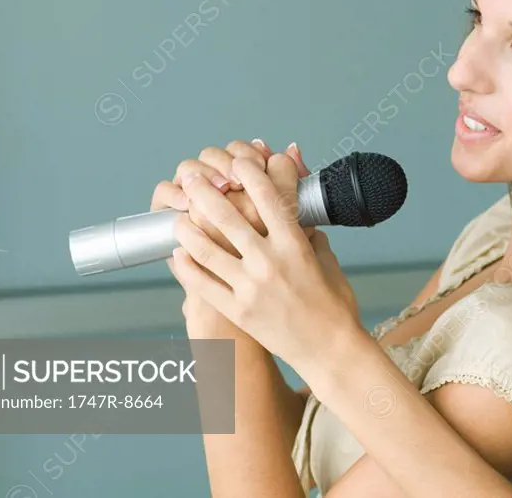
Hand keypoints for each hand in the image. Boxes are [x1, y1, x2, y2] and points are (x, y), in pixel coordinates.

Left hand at [169, 153, 360, 370]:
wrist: (330, 350)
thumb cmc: (334, 306)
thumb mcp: (327, 260)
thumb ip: (309, 234)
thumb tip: (299, 214)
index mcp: (295, 245)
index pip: (268, 198)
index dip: (250, 173)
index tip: (238, 160)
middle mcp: (270, 262)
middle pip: (228, 217)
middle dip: (205, 192)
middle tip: (190, 177)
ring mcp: (250, 288)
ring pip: (207, 249)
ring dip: (187, 228)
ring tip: (177, 216)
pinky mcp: (238, 311)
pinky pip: (203, 285)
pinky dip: (187, 267)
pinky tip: (178, 254)